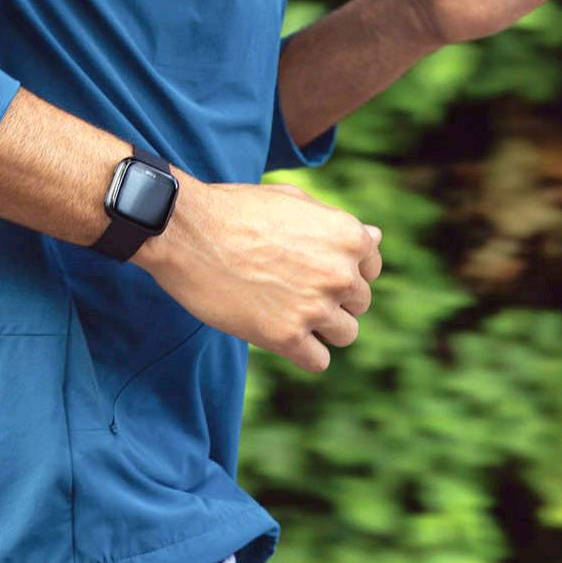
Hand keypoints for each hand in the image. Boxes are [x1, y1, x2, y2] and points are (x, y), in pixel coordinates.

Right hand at [134, 173, 383, 373]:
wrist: (186, 230)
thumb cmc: (235, 209)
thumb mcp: (292, 201)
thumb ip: (336, 223)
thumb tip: (375, 237)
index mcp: (347, 236)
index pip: (371, 268)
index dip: (343, 269)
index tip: (312, 269)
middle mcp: (340, 273)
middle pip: (359, 303)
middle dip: (332, 298)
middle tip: (291, 288)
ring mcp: (315, 308)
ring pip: (345, 335)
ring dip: (321, 328)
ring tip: (285, 311)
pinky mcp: (287, 337)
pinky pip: (318, 361)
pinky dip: (303, 352)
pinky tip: (278, 333)